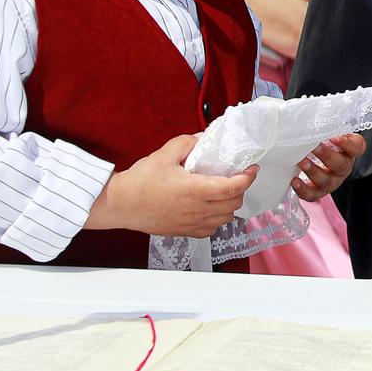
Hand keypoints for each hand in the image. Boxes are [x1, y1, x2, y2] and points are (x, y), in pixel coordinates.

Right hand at [86, 134, 255, 236]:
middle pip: (234, 204)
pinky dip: (217, 220)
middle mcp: (197, 210)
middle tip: (237, 177)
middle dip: (241, 189)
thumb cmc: (139, 181)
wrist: (119, 204)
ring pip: (225, 219)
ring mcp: (191, 223)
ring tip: (224, 193)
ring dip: (230, 205)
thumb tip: (203, 139)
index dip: (248, 178)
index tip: (252, 168)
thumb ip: (188, 143)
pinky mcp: (183, 232)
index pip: (233, 187)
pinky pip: (210, 230)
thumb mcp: (164, 153)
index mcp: (195, 190)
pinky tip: (210, 209)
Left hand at [292, 132, 365, 200]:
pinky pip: (313, 195)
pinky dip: (303, 190)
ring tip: (302, 162)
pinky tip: (294, 181)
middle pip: (341, 165)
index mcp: (349, 151)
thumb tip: (308, 119)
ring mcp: (332, 181)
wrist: (313, 159)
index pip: (357, 147)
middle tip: (315, 148)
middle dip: (327, 156)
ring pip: (327, 181)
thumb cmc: (320, 142)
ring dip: (314, 172)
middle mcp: (343, 167)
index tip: (334, 137)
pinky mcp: (318, 192)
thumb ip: (322, 127)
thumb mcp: (325, 133)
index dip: (347, 144)